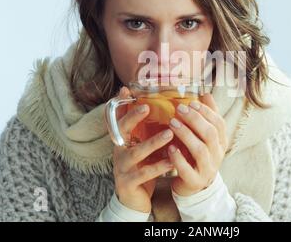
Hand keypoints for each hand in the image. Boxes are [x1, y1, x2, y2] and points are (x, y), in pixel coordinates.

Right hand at [112, 86, 174, 212]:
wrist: (134, 200)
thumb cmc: (141, 167)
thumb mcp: (140, 146)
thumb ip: (144, 129)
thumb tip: (151, 105)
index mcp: (122, 140)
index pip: (118, 118)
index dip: (120, 104)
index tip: (126, 89)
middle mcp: (119, 150)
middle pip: (121, 130)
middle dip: (133, 117)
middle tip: (146, 106)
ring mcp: (122, 167)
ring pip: (135, 152)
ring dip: (152, 142)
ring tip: (169, 133)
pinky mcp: (128, 183)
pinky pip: (144, 173)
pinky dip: (158, 166)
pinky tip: (171, 160)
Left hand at [167, 93, 227, 196]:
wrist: (194, 186)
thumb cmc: (196, 156)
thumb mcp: (204, 136)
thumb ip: (206, 116)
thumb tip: (206, 94)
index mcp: (221, 142)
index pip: (219, 124)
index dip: (207, 112)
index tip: (192, 102)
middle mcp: (217, 155)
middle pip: (210, 134)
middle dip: (195, 120)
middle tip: (179, 109)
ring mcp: (207, 169)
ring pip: (200, 150)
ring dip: (186, 135)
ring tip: (172, 123)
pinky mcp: (195, 181)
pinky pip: (187, 170)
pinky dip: (179, 158)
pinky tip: (170, 148)